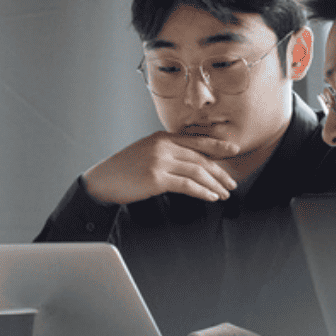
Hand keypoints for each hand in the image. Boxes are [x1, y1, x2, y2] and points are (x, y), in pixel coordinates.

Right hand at [83, 131, 239, 204]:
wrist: (100, 182)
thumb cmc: (123, 170)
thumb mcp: (147, 152)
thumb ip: (168, 151)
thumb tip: (192, 161)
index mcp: (162, 137)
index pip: (197, 140)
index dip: (218, 145)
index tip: (234, 149)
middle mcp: (163, 146)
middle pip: (201, 158)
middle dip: (220, 172)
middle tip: (231, 183)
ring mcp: (160, 161)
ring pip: (197, 171)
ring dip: (214, 184)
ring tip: (224, 194)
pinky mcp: (156, 178)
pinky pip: (187, 185)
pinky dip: (202, 192)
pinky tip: (210, 197)